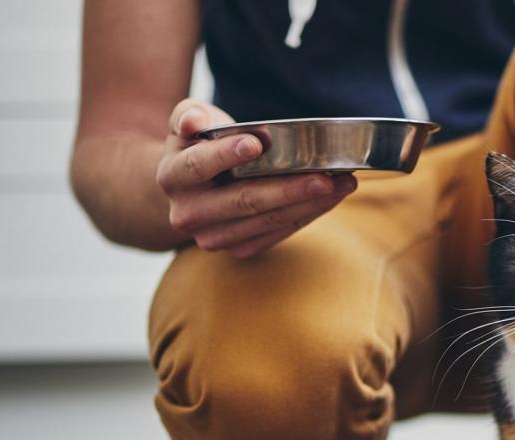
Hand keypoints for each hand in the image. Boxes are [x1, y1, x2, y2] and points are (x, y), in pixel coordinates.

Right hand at [156, 99, 356, 257]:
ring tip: (343, 184)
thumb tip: (192, 123)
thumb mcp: (189, 122)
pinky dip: (308, 215)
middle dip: (288, 189)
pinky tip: (332, 198)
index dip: (225, 155)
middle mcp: (188, 213)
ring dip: (309, 204)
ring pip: (267, 221)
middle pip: (243, 201)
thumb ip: (190, 115)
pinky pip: (278, 234)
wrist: (190, 190)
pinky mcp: (239, 249)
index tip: (256, 143)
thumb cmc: (198, 145)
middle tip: (325, 177)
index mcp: (172, 176)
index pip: (198, 166)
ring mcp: (213, 237)